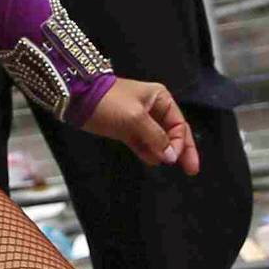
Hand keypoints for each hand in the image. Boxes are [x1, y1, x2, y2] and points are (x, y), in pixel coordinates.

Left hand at [81, 78, 198, 173]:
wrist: (77, 98)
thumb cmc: (109, 101)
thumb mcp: (136, 118)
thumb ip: (156, 137)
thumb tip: (171, 156)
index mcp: (160, 98)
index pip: (179, 124)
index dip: (180, 143)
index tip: (175, 158)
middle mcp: (153, 108)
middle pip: (173, 133)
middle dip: (182, 150)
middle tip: (191, 170)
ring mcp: (139, 120)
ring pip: (158, 140)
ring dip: (163, 153)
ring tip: (165, 165)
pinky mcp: (126, 129)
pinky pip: (143, 143)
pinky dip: (148, 152)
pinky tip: (151, 161)